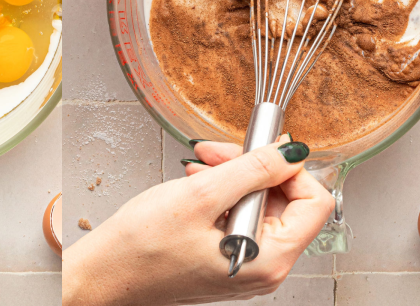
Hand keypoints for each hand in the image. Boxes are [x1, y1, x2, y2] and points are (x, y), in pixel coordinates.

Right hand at [62, 137, 334, 305]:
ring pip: (258, 203)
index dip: (289, 167)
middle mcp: (264, 265)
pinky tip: (196, 180)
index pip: (313, 202)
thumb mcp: (200, 195)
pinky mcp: (226, 255)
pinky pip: (238, 215)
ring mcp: (245, 261)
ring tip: (200, 162)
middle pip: (284, 199)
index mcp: (269, 258)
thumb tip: (291, 151)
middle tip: (218, 150)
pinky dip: (221, 191)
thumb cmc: (143, 247)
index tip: (262, 146)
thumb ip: (251, 170)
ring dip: (233, 174)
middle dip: (253, 166)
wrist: (107, 273)